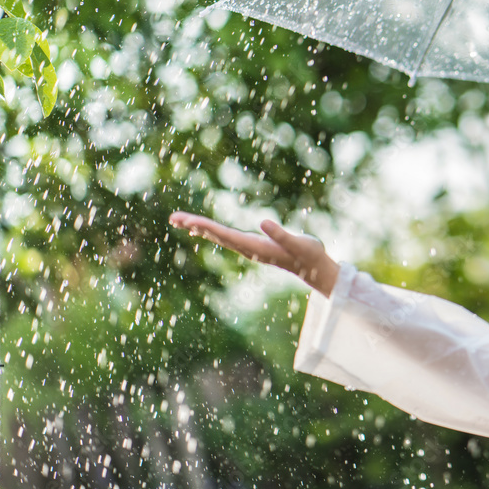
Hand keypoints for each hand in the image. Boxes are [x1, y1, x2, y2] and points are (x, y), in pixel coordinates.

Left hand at [169, 211, 338, 296]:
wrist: (314, 269)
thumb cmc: (309, 255)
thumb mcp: (299, 243)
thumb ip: (281, 234)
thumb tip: (263, 222)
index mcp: (256, 247)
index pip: (225, 235)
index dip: (207, 227)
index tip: (188, 222)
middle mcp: (248, 249)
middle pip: (216, 236)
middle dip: (195, 226)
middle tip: (173, 218)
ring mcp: (248, 248)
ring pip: (217, 236)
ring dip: (198, 228)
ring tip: (178, 221)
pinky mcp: (252, 245)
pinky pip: (225, 237)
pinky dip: (210, 230)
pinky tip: (200, 229)